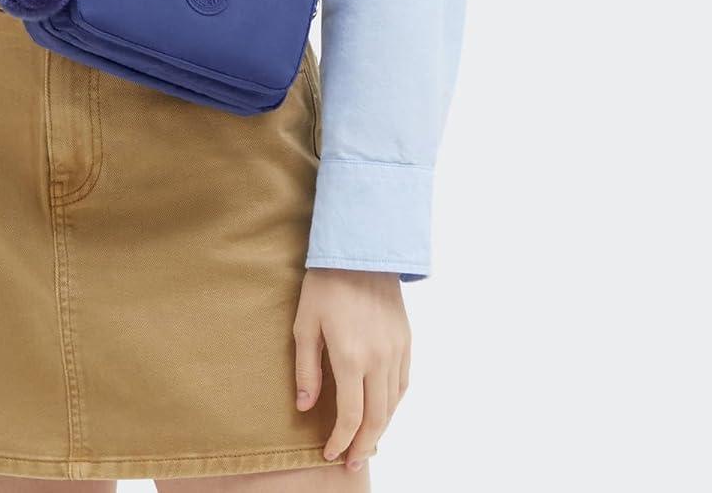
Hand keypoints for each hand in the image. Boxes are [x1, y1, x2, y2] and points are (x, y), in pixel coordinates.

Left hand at [293, 267, 410, 469]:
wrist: (361, 249)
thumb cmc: (326, 284)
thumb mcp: (305, 324)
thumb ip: (307, 369)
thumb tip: (306, 407)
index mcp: (351, 357)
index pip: (350, 416)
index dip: (341, 441)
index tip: (330, 454)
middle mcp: (379, 359)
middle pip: (376, 418)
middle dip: (364, 446)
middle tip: (352, 463)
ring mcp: (396, 350)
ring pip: (393, 404)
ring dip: (380, 429)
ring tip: (366, 443)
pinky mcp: (406, 340)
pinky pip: (403, 383)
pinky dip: (393, 404)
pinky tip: (382, 410)